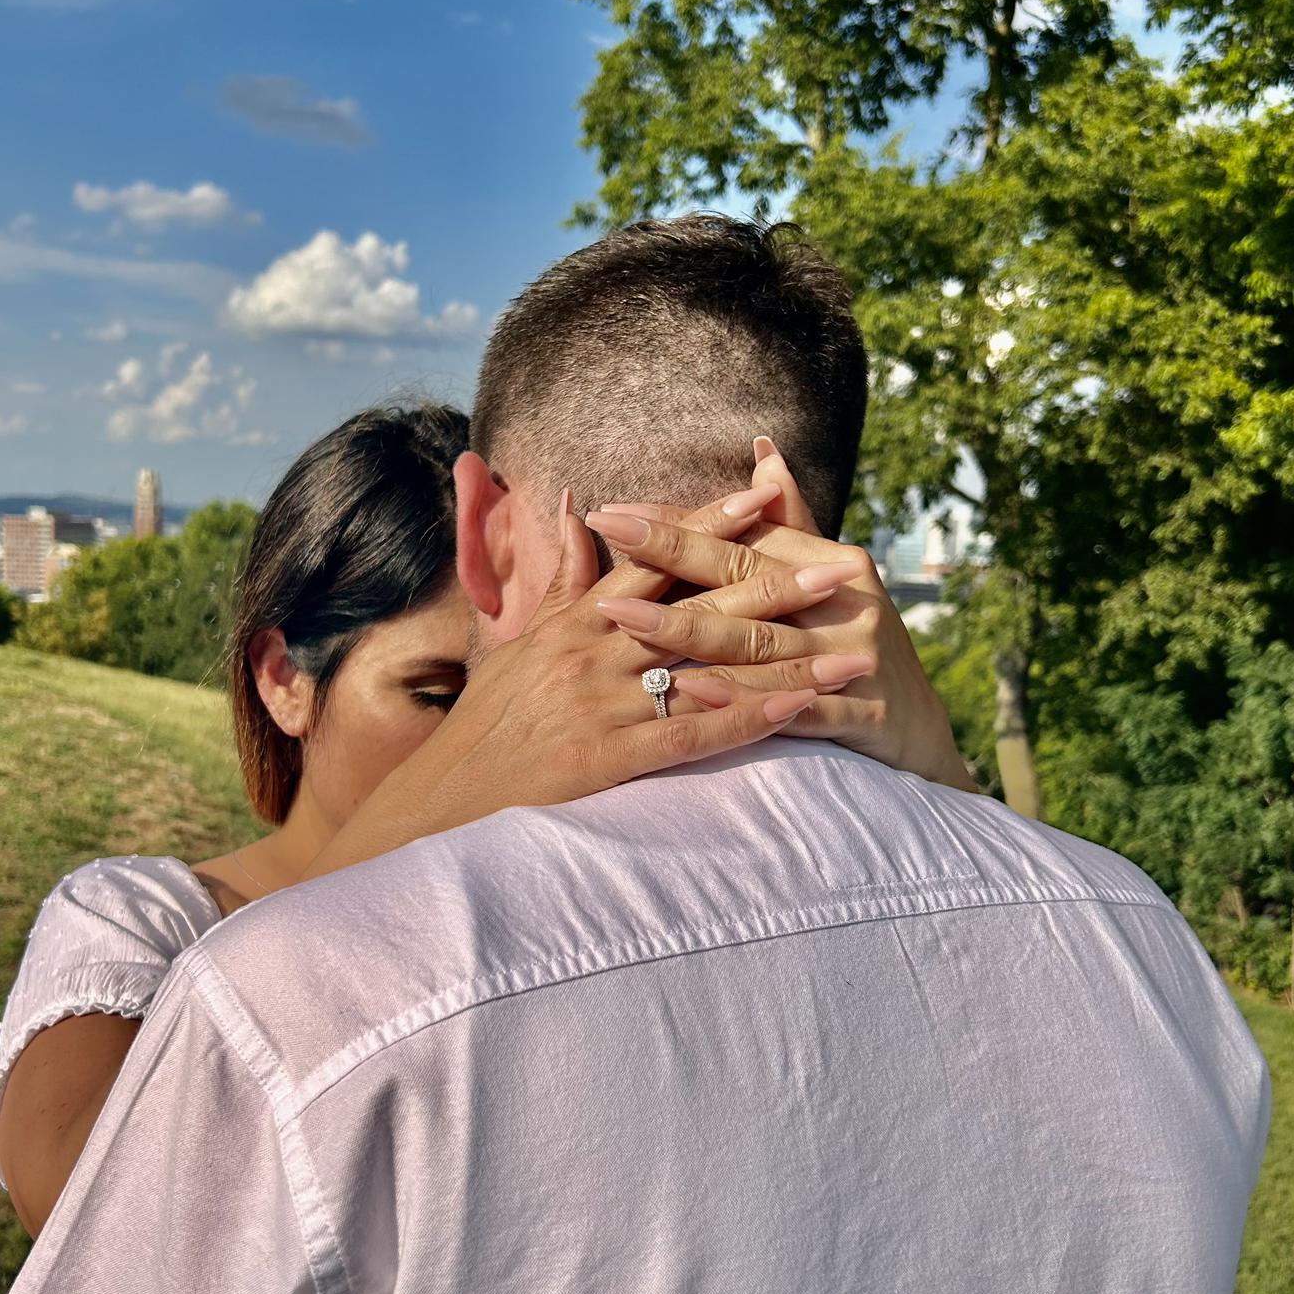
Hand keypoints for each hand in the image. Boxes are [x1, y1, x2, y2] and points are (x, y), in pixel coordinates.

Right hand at [305, 481, 869, 876]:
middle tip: (845, 568)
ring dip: (787, 659)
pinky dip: (748, 719)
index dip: (714, 525)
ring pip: (711, 671)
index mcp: (577, 621)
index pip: (656, 561)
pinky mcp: (608, 758)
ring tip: (852, 647)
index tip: (768, 497)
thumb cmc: (485, 722)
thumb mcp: (515, 640)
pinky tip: (800, 709)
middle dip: (778, 586)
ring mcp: (603, 704)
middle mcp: (596, 652)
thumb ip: (558, 580)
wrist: (441, 797)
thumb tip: (579, 513)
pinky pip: (692, 734)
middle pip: (700, 607)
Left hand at [592, 439, 975, 793]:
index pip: (741, 537)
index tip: (614, 507)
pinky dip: (743, 700)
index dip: (679, 523)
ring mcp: (854, 658)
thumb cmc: (853, 644)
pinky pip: (792, 706)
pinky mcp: (862, 714)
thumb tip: (764, 450)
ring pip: (759, 642)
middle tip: (606, 530)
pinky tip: (691, 691)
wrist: (919, 733)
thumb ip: (790, 521)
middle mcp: (845, 600)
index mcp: (833, 562)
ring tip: (621, 614)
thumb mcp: (830, 578)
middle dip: (670, 554)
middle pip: (743, 579)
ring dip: (687, 629)